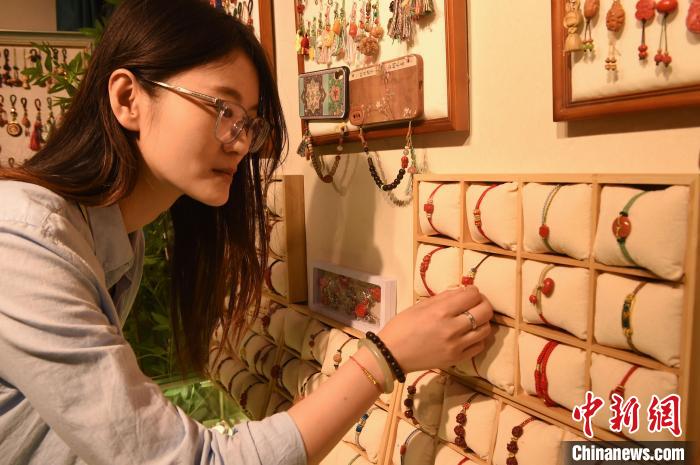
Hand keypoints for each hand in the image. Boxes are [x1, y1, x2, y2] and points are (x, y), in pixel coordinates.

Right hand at [377, 286, 492, 373]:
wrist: (392, 354)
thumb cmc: (402, 326)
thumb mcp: (420, 306)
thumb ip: (443, 297)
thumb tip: (462, 291)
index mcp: (440, 312)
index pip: (472, 296)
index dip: (473, 291)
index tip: (469, 292)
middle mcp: (452, 328)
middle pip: (484, 312)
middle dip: (483, 303)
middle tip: (476, 303)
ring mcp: (456, 346)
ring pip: (486, 329)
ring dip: (482, 321)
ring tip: (473, 319)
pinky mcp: (457, 359)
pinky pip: (479, 346)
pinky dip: (478, 338)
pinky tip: (469, 334)